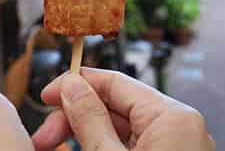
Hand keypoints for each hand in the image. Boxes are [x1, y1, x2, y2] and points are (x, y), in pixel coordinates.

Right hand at [32, 68, 213, 150]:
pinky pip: (133, 148)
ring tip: (55, 148)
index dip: (74, 85)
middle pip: (115, 106)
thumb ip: (90, 120)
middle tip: (44, 139)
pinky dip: (104, 149)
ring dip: (84, 136)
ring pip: (121, 130)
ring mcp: (177, 148)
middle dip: (74, 119)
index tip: (45, 96)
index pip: (114, 81)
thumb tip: (71, 85)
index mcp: (173, 116)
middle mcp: (180, 128)